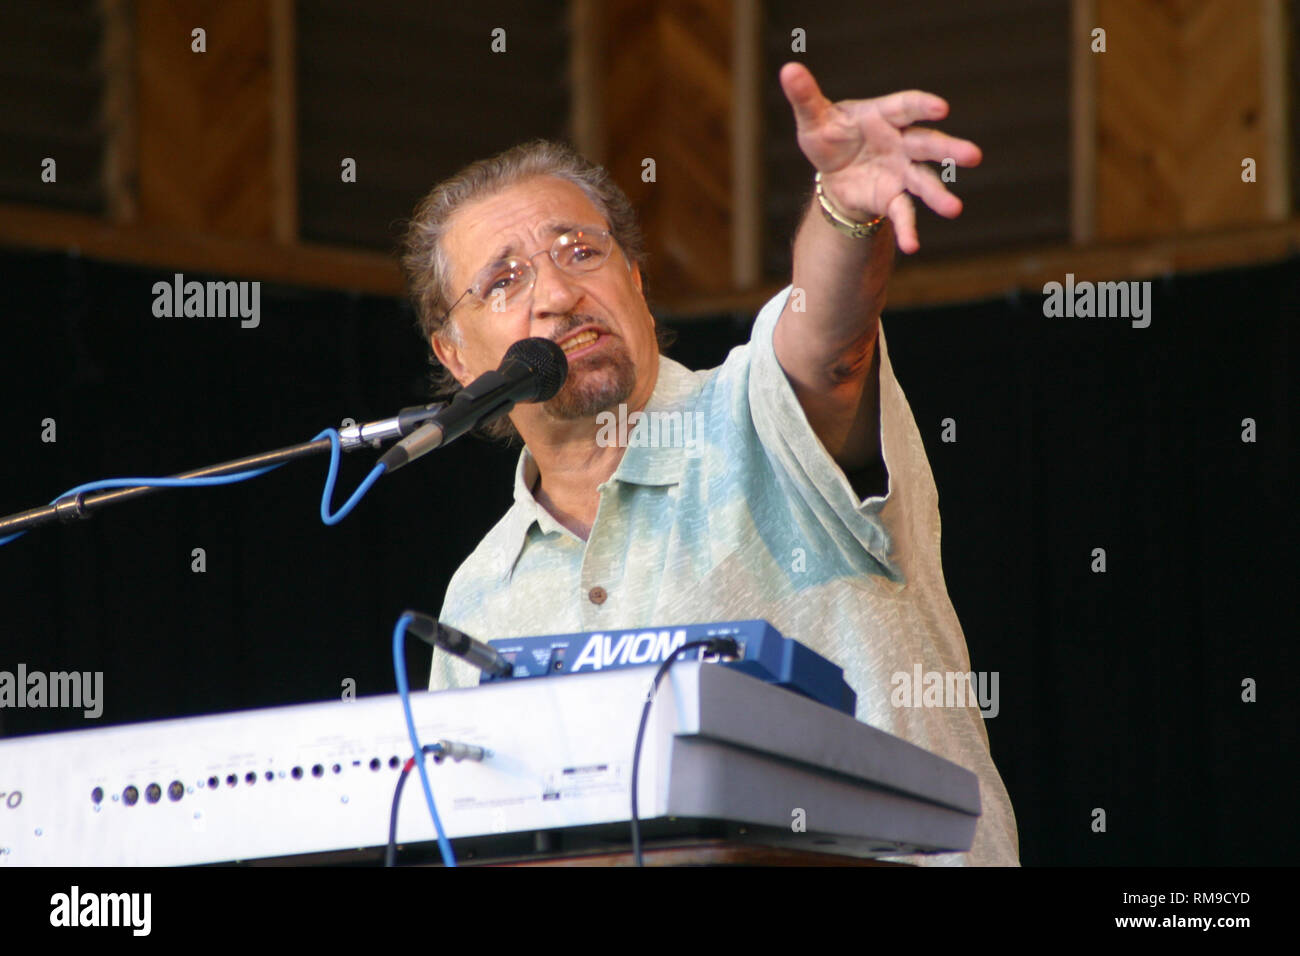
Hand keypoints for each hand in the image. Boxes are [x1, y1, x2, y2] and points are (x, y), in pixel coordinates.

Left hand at [779, 61, 981, 253]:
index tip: (941, 108)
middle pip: (928, 143)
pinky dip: (907, 229)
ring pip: (924, 181)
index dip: (923, 106)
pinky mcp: (892, 197)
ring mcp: (901, 171)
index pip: (906, 107)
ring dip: (939, 195)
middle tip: (973, 156)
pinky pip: (902, 213)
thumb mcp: (814, 119)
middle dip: (949, 150)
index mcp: (884, 115)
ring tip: (954, 209)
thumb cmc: (831, 137)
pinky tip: (912, 246)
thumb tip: (788, 70)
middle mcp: (901, 142)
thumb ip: (805, 97)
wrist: (833, 173)